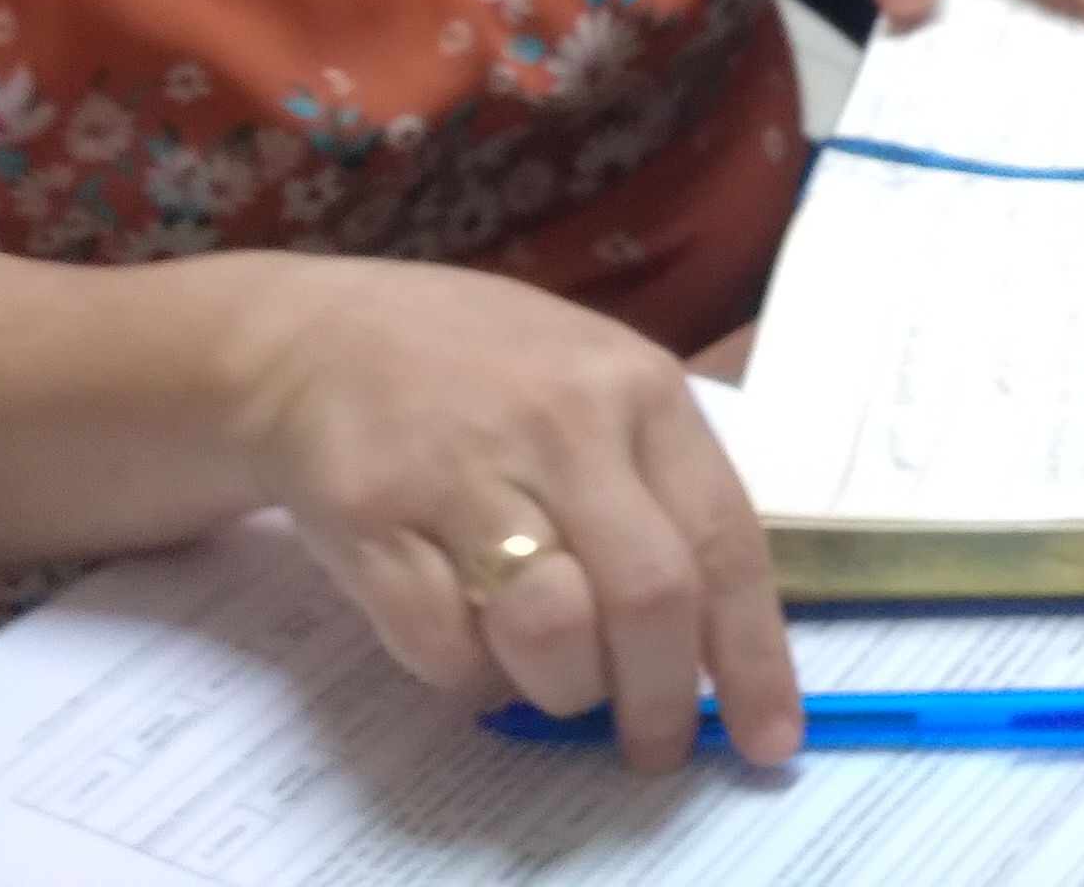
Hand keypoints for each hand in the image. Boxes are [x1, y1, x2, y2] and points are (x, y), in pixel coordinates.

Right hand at [218, 255, 796, 770]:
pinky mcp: (374, 520)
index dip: (752, 654)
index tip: (766, 736)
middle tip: (651, 745)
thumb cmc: (481, 370)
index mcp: (640, 389)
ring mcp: (465, 470)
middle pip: (648, 596)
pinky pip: (445, 647)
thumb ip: (657, 487)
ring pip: (552, 633)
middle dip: (660, 697)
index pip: (724, 540)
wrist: (317, 337)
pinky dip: (468, 674)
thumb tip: (712, 638)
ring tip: (552, 678)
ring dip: (562, 687)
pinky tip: (469, 640)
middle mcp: (565, 424)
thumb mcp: (597, 383)